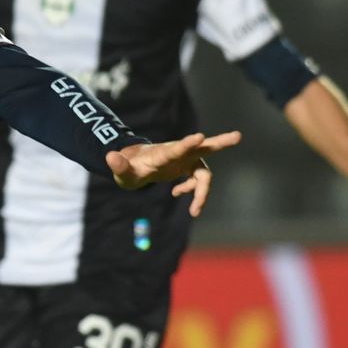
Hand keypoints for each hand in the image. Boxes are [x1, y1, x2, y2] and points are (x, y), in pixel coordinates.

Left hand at [106, 131, 241, 216]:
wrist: (135, 166)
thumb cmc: (129, 167)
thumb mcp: (122, 170)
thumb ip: (118, 165)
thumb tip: (109, 157)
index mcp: (164, 153)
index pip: (177, 148)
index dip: (187, 144)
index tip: (199, 136)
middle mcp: (179, 153)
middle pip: (204, 147)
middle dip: (220, 142)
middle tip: (238, 136)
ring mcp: (186, 160)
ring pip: (205, 172)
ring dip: (203, 192)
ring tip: (194, 211)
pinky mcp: (189, 168)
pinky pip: (199, 181)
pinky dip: (194, 192)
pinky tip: (176, 193)